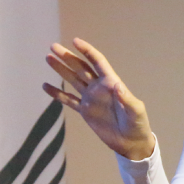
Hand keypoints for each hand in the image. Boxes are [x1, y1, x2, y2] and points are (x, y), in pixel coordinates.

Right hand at [43, 38, 155, 160]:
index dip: (87, 51)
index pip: (97, 62)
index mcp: (111, 82)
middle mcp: (99, 87)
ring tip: (48, 58)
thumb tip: (117, 86)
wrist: (130, 142)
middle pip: (81, 67)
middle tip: (53, 46)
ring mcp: (91, 98)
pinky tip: (45, 86)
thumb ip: (127, 99)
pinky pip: (68, 100)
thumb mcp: (136, 111)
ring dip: (61, 69)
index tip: (74, 41)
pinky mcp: (85, 111)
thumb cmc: (137, 124)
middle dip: (67, 57)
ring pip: (72, 80)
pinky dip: (57, 94)